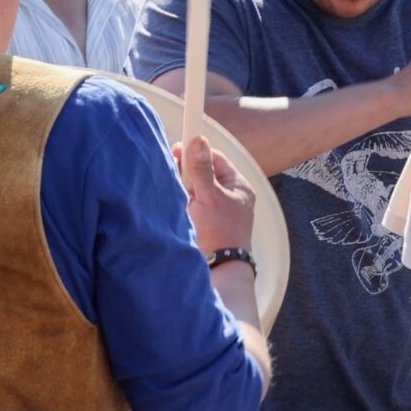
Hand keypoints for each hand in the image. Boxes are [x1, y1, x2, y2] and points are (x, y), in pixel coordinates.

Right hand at [176, 135, 255, 254]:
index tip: (178, 149)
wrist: (216, 269)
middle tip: (174, 174)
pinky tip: (173, 203)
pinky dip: (178, 200)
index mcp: (236, 186)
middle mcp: (225, 196)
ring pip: (191, 187)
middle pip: (201, 172)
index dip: (196, 153)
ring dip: (180, 187)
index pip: (214, 159)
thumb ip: (201, 169)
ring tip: (176, 193)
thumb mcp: (210, 196)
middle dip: (185, 172)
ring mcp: (212, 209)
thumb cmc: (220, 234)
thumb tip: (198, 141)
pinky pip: (186, 202)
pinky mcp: (200, 220)